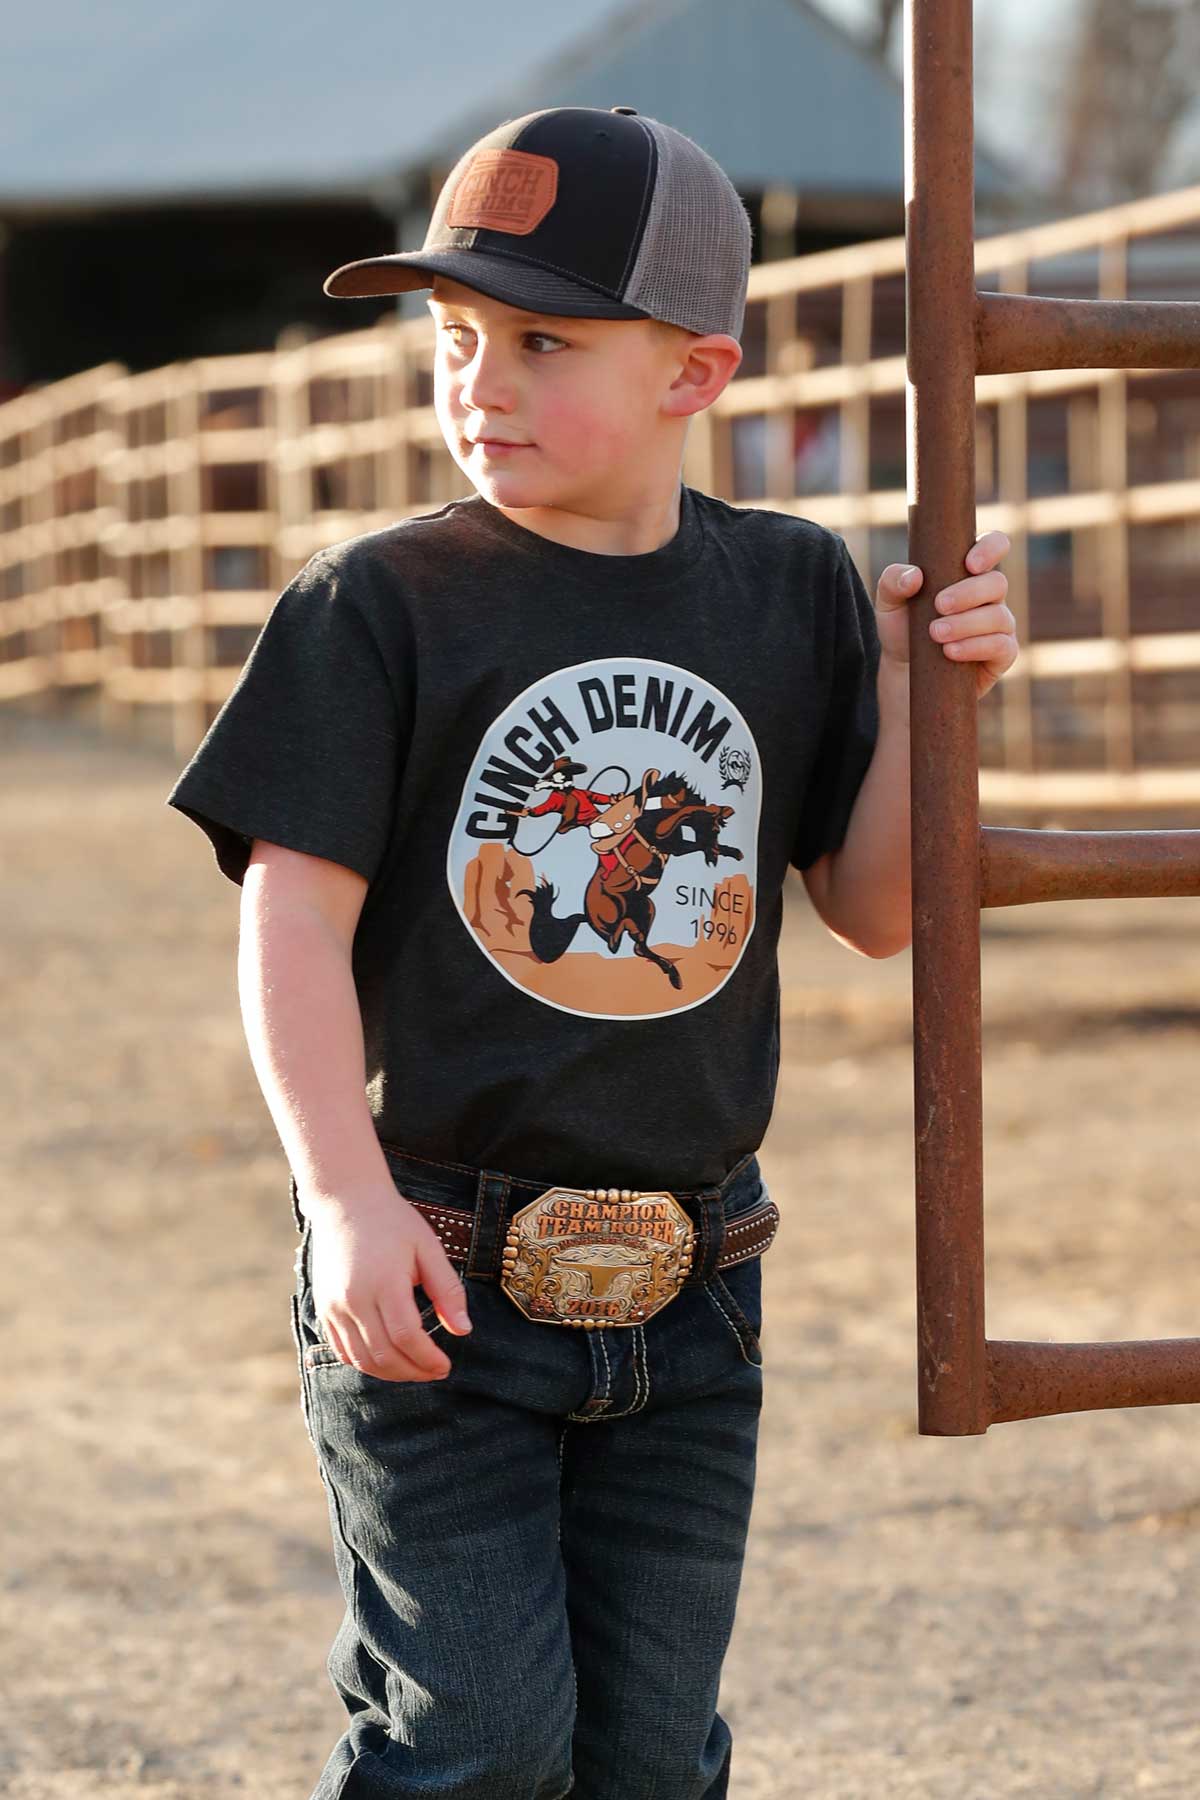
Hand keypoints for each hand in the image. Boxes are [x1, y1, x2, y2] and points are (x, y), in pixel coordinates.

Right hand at [306, 1186, 472, 1381]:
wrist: (345, 1202)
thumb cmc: (393, 1222)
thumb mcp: (428, 1248)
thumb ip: (447, 1290)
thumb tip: (464, 1330)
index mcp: (385, 1282)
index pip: (408, 1337)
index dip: (428, 1359)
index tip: (445, 1366)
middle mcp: (354, 1299)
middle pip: (384, 1355)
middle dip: (413, 1372)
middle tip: (434, 1372)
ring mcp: (334, 1306)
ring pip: (361, 1360)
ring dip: (390, 1373)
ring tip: (414, 1370)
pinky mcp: (323, 1309)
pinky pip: (342, 1350)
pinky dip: (365, 1363)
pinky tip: (386, 1361)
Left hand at [873, 530, 1017, 699]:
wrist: (905, 670)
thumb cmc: (903, 627)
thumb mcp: (888, 602)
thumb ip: (893, 581)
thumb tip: (915, 576)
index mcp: (969, 572)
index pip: (995, 545)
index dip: (990, 548)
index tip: (969, 564)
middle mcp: (990, 595)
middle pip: (997, 582)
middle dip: (968, 593)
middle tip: (938, 605)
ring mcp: (999, 625)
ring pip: (999, 616)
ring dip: (967, 624)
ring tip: (935, 633)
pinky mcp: (1002, 654)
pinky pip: (1003, 646)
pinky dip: (975, 647)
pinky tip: (950, 651)